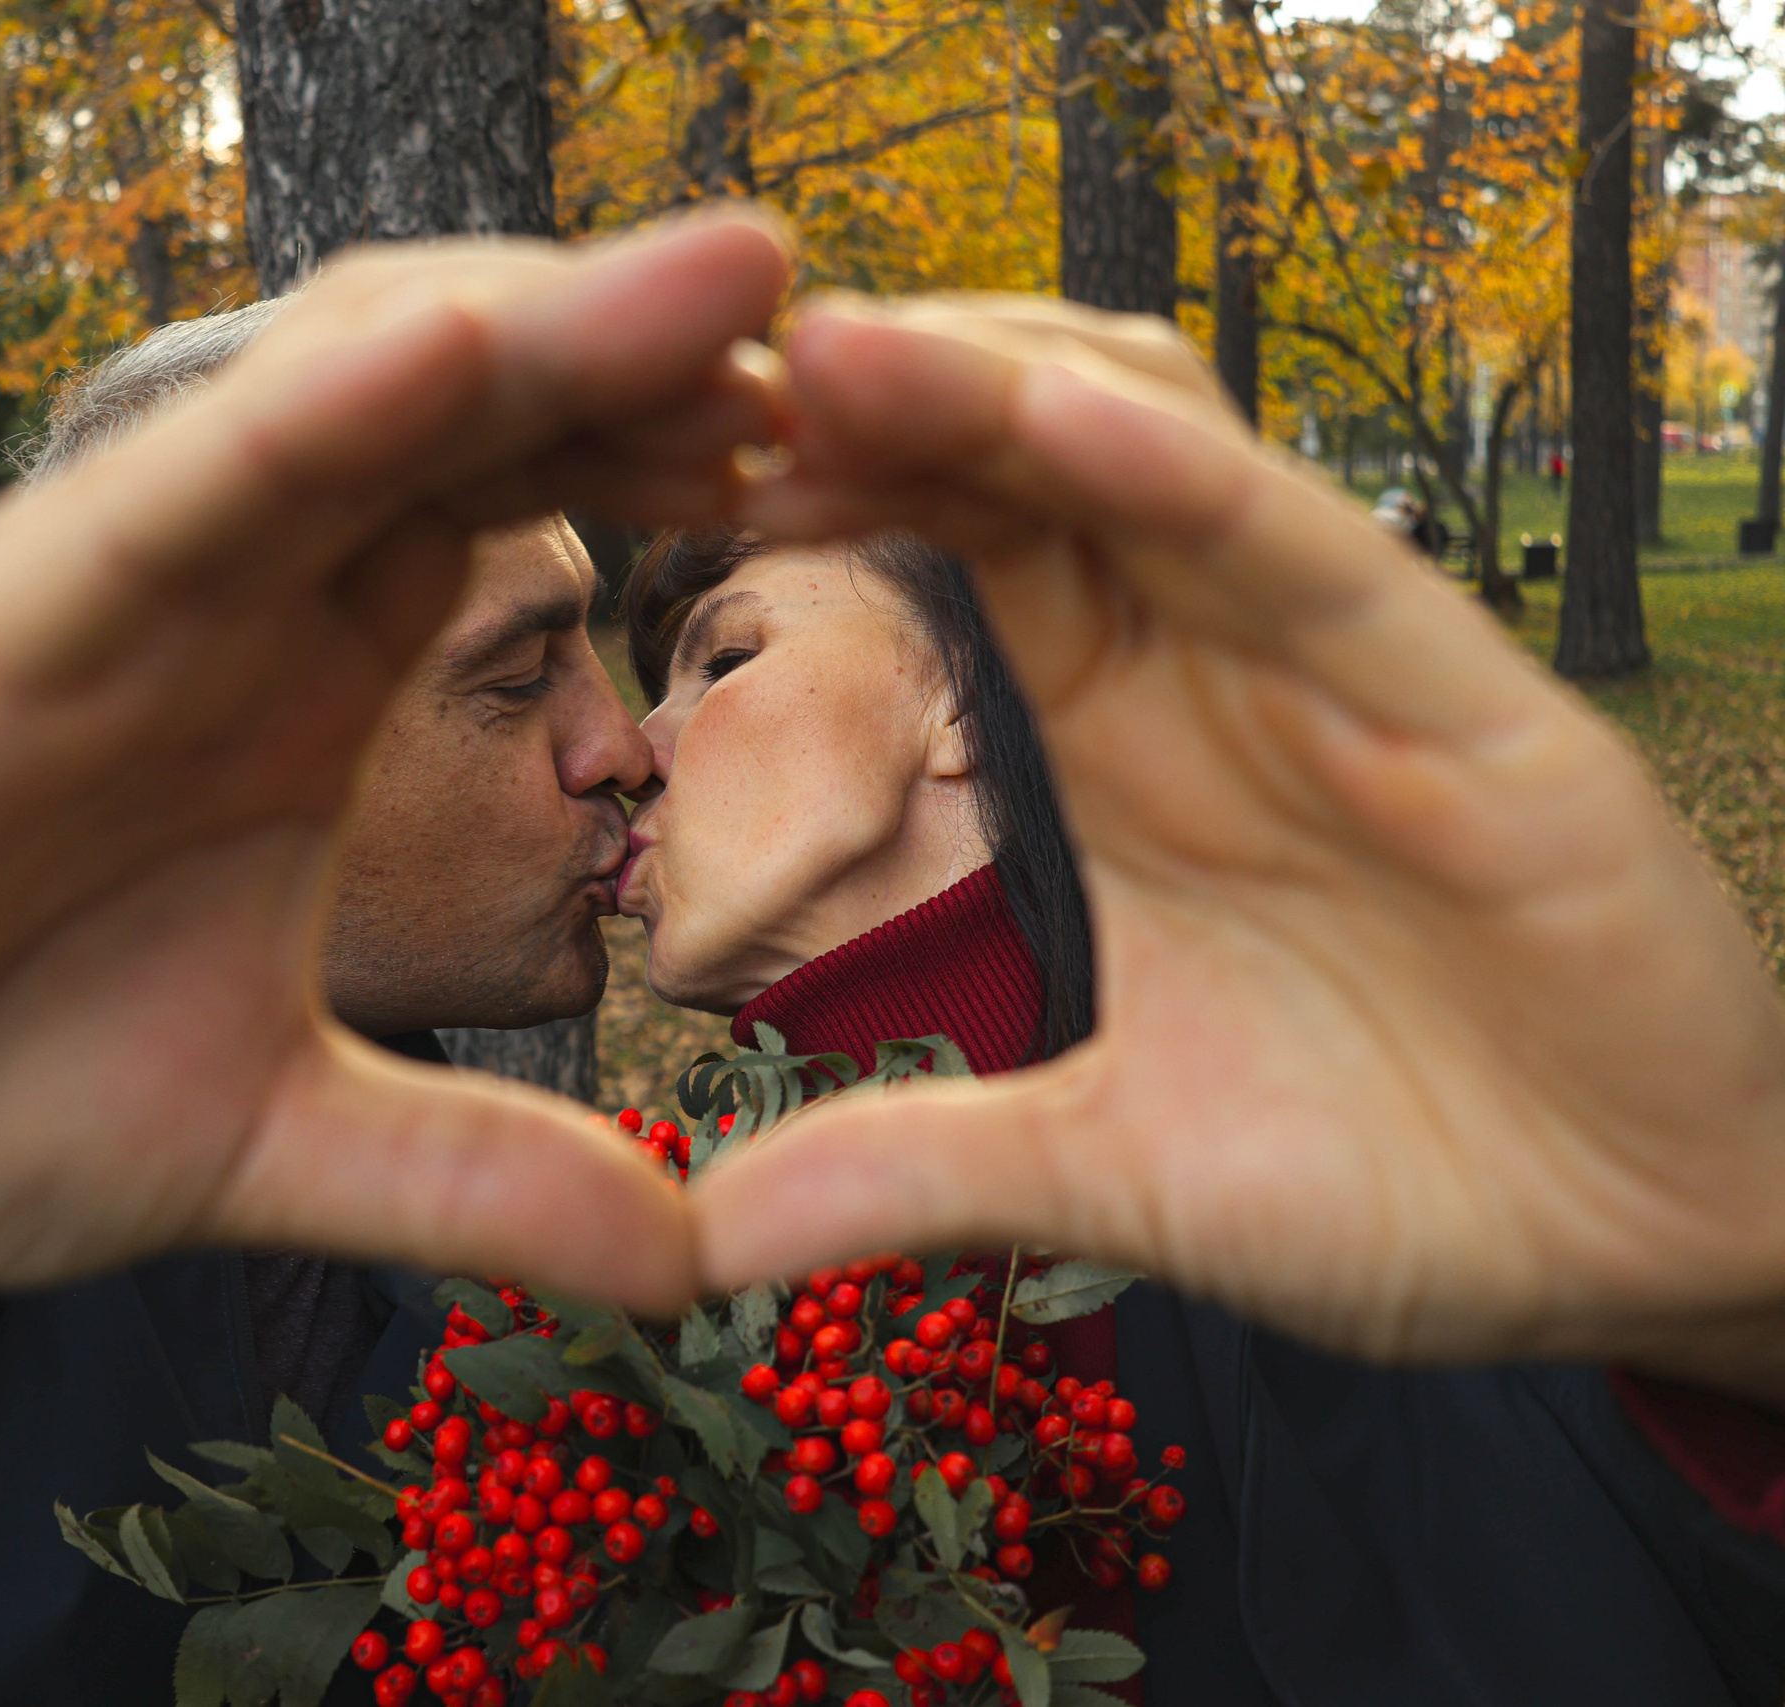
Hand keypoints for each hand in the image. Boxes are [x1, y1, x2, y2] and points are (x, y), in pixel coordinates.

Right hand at [0, 214, 793, 1310]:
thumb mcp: (266, 1141)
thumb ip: (476, 1178)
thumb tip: (688, 1262)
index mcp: (308, 679)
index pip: (537, 520)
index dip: (703, 483)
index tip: (898, 478)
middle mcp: (238, 599)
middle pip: (488, 425)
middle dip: (675, 366)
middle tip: (888, 348)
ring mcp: (123, 593)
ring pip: (352, 407)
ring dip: (543, 330)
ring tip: (741, 277)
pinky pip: (169, 494)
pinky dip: (301, 422)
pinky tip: (448, 353)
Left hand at [704, 294, 1784, 1400]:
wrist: (1637, 1251)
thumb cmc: (1396, 1179)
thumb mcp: (1110, 1175)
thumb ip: (918, 1169)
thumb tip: (696, 1238)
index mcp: (1122, 739)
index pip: (961, 546)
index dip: (828, 489)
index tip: (660, 475)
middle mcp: (1215, 669)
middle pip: (1027, 457)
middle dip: (873, 400)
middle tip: (704, 384)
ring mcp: (1338, 672)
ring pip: (1154, 453)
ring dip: (992, 391)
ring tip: (831, 355)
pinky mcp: (1471, 709)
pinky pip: (1311, 555)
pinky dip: (1185, 483)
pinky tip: (1056, 429)